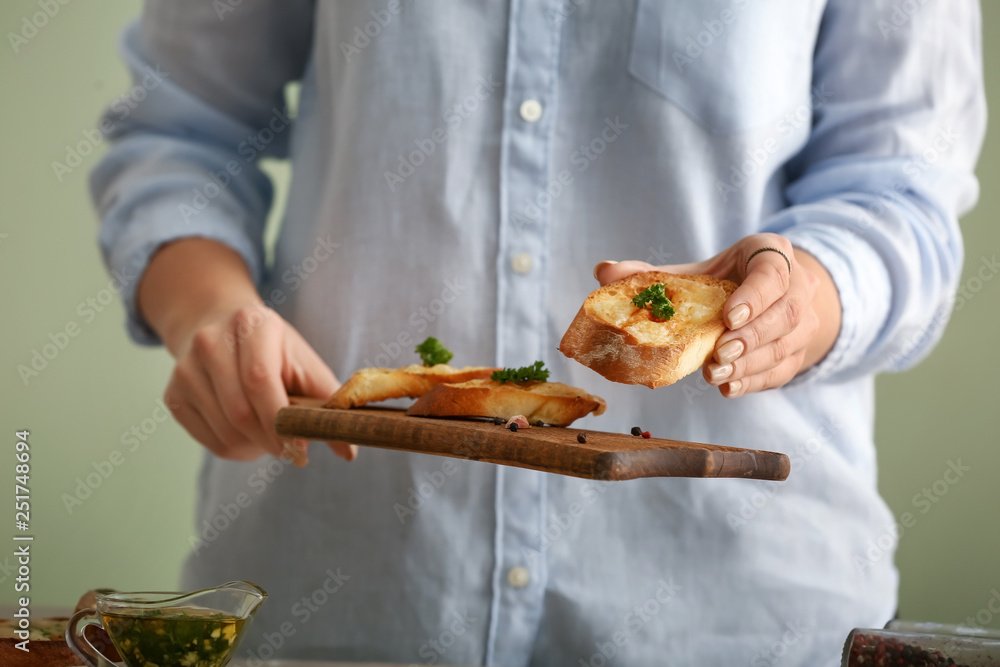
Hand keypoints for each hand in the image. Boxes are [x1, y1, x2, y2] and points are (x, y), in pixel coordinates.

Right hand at [163, 303, 357, 464]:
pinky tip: (247, 435)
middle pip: (240, 411)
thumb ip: (330, 404)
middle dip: (271, 440)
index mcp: (250, 325)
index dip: (280, 421)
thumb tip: (349, 452)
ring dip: (255, 448)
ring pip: (225, 431)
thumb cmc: (276, 352)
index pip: (259, 380)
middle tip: (290, 450)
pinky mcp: (172, 394)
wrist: (221, 327)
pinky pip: (207, 440)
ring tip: (271, 437)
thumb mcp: (306, 364)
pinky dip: (234, 449)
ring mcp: (185, 368)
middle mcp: (210, 342)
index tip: (300, 448)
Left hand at [594, 233, 840, 396]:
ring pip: (786, 345)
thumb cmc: (724, 281)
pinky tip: (729, 387)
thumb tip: (603, 272)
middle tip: (717, 353)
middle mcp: (798, 285)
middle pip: (785, 313)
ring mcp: (804, 322)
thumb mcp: (694, 271)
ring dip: (750, 364)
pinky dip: (755, 381)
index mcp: (771, 253)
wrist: (765, 295)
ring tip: (716, 374)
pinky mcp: (799, 353)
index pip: (773, 272)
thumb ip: (652, 275)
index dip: (754, 296)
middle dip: (751, 336)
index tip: (728, 316)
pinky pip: (783, 370)